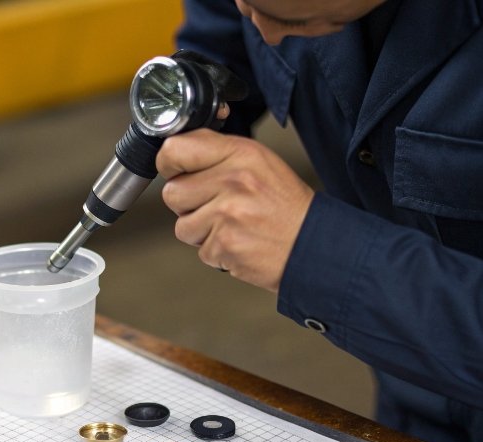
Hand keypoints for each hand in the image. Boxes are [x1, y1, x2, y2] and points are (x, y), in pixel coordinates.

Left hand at [157, 128, 313, 292]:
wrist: (314, 245)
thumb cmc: (285, 205)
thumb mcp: (259, 162)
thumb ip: (218, 154)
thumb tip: (175, 153)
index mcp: (240, 153)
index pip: (176, 149)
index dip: (168, 163)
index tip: (175, 171)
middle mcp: (233, 180)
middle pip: (172, 193)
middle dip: (187, 205)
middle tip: (216, 206)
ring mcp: (228, 214)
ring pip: (182, 226)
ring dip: (201, 231)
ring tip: (231, 226)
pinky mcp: (225, 245)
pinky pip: (200, 250)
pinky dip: (216, 251)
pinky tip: (239, 241)